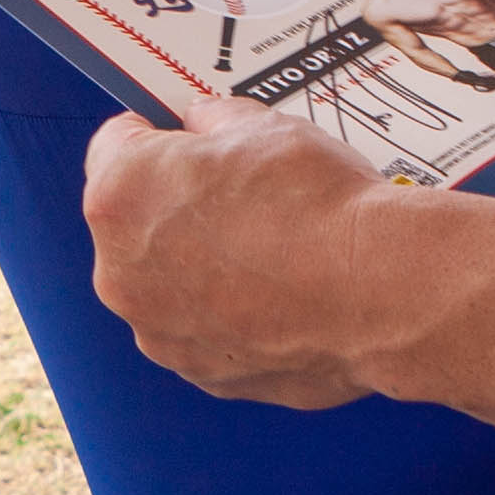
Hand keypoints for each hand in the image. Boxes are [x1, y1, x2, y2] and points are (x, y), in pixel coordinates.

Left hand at [81, 98, 415, 409]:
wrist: (381, 292)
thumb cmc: (319, 208)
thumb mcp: (263, 127)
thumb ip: (214, 122)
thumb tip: (205, 125)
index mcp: (120, 197)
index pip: (114, 146)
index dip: (156, 136)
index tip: (182, 139)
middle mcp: (120, 272)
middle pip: (136, 223)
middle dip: (179, 207)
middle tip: (243, 197)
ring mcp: (158, 332)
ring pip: (169, 284)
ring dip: (203, 267)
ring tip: (272, 251)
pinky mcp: (201, 372)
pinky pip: (205, 330)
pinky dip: (233, 314)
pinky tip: (281, 294)